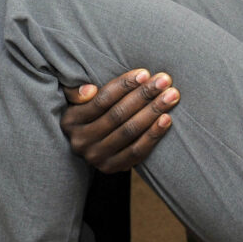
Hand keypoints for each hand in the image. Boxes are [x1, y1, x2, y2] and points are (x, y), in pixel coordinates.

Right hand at [60, 69, 178, 172]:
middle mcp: (80, 141)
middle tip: (165, 80)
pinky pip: (137, 151)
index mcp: (70, 121)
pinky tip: (167, 119)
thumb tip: (90, 90)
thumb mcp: (77, 99)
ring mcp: (96, 157)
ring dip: (153, 111)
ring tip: (171, 96)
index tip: (145, 73)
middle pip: (118, 115)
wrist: (93, 142)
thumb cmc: (90, 110)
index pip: (101, 100)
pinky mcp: (112, 168)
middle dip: (144, 95)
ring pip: (129, 132)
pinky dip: (153, 135)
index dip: (124, 86)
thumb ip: (77, 90)